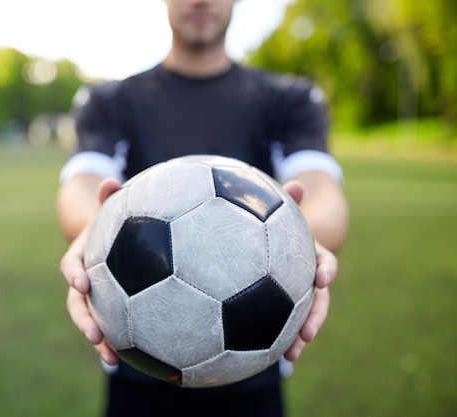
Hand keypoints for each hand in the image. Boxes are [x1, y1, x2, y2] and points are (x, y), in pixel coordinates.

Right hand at [59, 178, 121, 364]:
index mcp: (81, 256)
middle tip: (95, 335)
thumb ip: (109, 196)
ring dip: (98, 341)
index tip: (82, 283)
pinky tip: (132, 362)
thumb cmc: (112, 222)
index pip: (71, 265)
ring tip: (111, 361)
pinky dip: (116, 344)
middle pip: (76, 303)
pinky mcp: (107, 308)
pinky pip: (110, 327)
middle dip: (83, 320)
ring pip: (90, 321)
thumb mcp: (111, 209)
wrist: (107, 238)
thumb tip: (111, 179)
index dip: (74, 274)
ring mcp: (93, 297)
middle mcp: (83, 280)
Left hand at [281, 181, 337, 360]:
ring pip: (304, 318)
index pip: (324, 263)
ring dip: (300, 337)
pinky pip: (285, 324)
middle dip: (316, 317)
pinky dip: (279, 339)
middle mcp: (309, 278)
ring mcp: (298, 295)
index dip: (326, 270)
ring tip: (291, 355)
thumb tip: (294, 183)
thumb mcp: (283, 212)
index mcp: (311, 255)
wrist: (282, 239)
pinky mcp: (284, 307)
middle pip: (319, 300)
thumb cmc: (279, 224)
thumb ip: (287, 200)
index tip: (322, 278)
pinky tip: (270, 357)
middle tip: (308, 333)